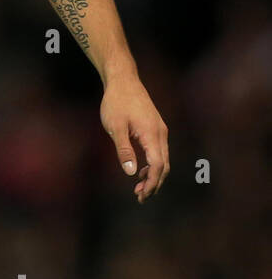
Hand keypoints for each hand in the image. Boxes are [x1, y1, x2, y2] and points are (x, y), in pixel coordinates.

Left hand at [100, 76, 168, 201]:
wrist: (123, 81)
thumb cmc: (116, 102)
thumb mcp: (115, 127)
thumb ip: (124, 150)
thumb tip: (131, 172)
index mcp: (152, 134)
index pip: (158, 165)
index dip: (151, 183)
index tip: (141, 195)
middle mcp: (161, 133)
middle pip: (164, 165)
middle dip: (154, 183)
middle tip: (140, 197)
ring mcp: (160, 130)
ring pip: (162, 159)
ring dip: (153, 175)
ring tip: (138, 188)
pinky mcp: (156, 128)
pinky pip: (158, 151)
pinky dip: (152, 164)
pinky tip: (140, 171)